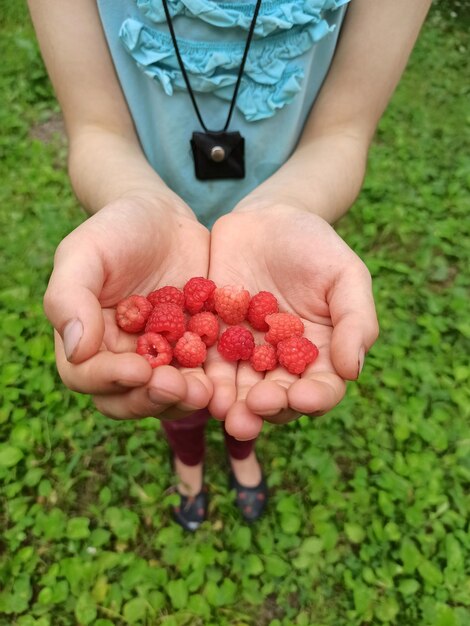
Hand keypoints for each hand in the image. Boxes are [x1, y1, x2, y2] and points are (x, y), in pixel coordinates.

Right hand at [44, 195, 212, 419]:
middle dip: (152, 398)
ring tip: (207, 391)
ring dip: (185, 399)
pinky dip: (214, 384)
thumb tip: (76, 350)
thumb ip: (69, 296)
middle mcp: (120, 358)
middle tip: (179, 388)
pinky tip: (228, 380)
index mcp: (87, 340)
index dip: (111, 379)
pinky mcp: (194, 353)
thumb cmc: (116, 230)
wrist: (163, 218)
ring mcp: (160, 359)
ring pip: (166, 397)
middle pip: (127, 398)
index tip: (140, 369)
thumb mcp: (85, 252)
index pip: (87, 376)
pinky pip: (202, 377)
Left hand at [205, 205, 378, 439]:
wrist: (267, 219)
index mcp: (321, 354)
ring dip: (231, 405)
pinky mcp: (212, 339)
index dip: (314, 398)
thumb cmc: (315, 246)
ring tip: (222, 411)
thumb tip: (353, 372)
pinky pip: (205, 362)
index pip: (322, 387)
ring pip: (238, 389)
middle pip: (277, 398)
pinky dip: (201, 375)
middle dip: (266, 408)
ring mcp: (245, 354)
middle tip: (253, 411)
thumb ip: (356, 321)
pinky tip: (193, 382)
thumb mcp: (346, 275)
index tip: (302, 397)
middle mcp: (281, 363)